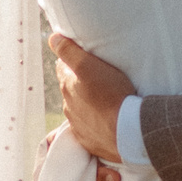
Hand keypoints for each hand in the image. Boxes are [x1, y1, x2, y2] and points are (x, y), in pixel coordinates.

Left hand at [50, 33, 136, 162]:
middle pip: (72, 89)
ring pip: (80, 109)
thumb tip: (53, 38)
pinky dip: (96, 123)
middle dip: (81, 83)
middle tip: (100, 78)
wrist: (128, 132)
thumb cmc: (112, 95)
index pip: (63, 67)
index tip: (86, 59)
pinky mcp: (90, 141)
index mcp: (68, 87)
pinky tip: (108, 120)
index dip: (73, 61)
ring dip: (89, 104)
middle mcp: (69, 107)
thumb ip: (69, 51)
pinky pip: (90, 129)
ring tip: (107, 100)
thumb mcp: (90, 66)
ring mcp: (78, 126)